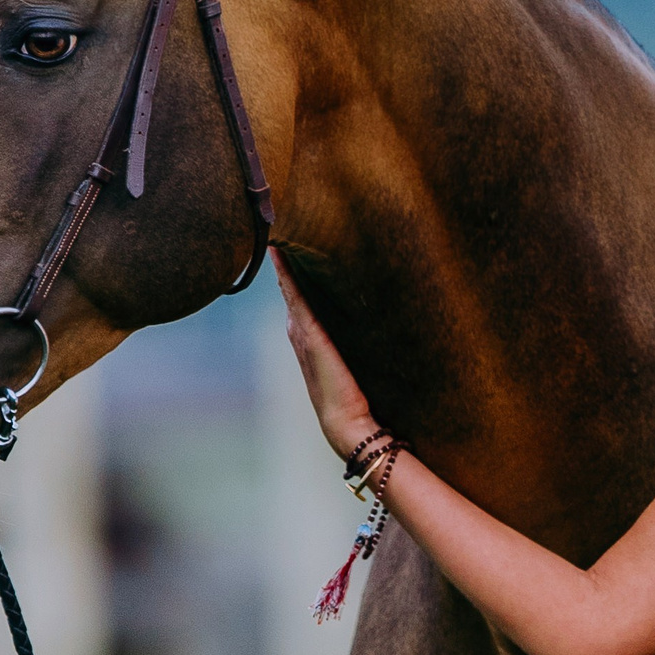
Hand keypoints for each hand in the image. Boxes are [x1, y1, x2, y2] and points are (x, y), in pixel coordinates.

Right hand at [273, 253, 377, 461]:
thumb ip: (360, 341)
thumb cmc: (358, 399)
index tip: (293, 245)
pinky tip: (282, 254)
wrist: (350, 424)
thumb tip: (377, 318)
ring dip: (282, 263)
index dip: (294, 273)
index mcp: (310, 340)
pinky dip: (287, 275)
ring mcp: (302, 334)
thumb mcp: (358, 362)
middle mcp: (301, 334)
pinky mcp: (311, 336)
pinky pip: (295, 297)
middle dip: (284, 262)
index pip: (299, 299)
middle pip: (289, 290)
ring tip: (277, 234)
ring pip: (288, 290)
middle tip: (279, 229)